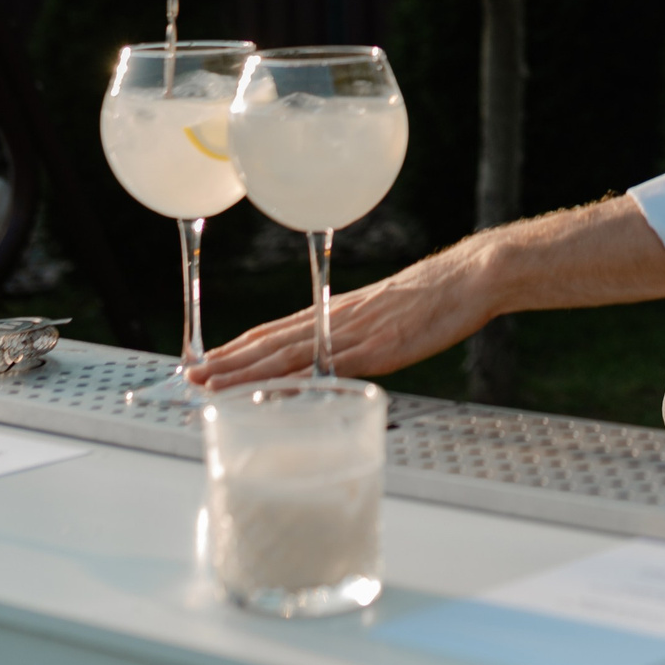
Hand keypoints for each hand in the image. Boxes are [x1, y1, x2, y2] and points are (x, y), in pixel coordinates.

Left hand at [187, 197, 664, 386]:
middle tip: (189, 375)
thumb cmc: (439, 296)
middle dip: (228, 361)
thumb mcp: (392, 316)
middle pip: (271, 342)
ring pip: (287, 353)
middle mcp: (338, 320)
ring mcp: (355, 333)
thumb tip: (339, 357)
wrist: (474, 275)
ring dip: (244, 370)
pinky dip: (294, 379)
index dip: (239, 348)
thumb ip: (361, 334)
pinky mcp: (378, 347)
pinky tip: (272, 390)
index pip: (276, 332)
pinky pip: (326, 366)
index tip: (205, 361)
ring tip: (209, 383)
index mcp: (340, 313)